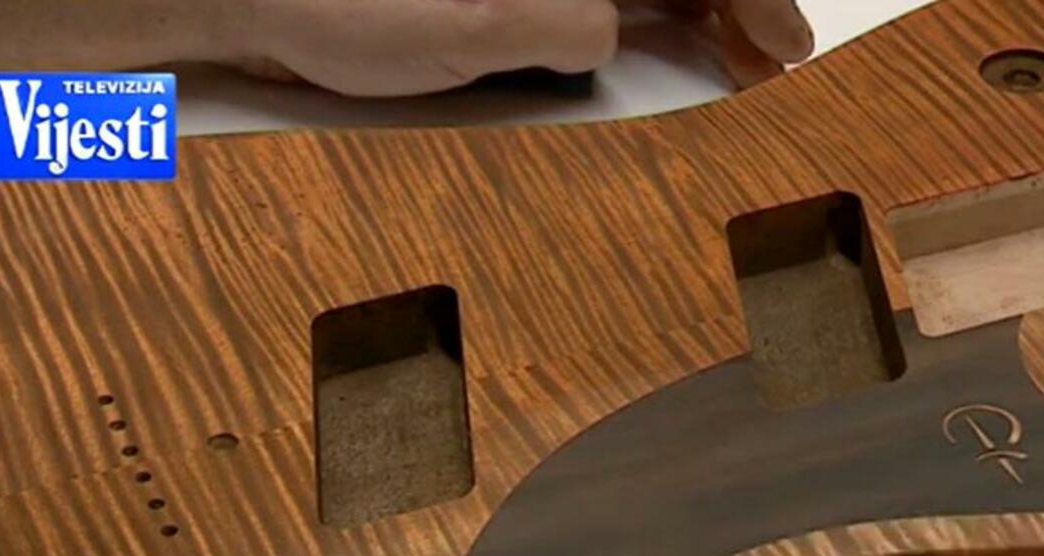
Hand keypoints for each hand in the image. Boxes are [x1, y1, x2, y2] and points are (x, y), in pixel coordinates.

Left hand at [236, 0, 813, 93]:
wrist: (262, 0)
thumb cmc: (345, 2)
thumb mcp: (471, 26)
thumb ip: (567, 21)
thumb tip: (613, 27)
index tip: (781, 41)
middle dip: (737, 2)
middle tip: (779, 58)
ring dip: (704, 13)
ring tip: (746, 61)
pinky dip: (653, 20)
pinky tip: (679, 46)